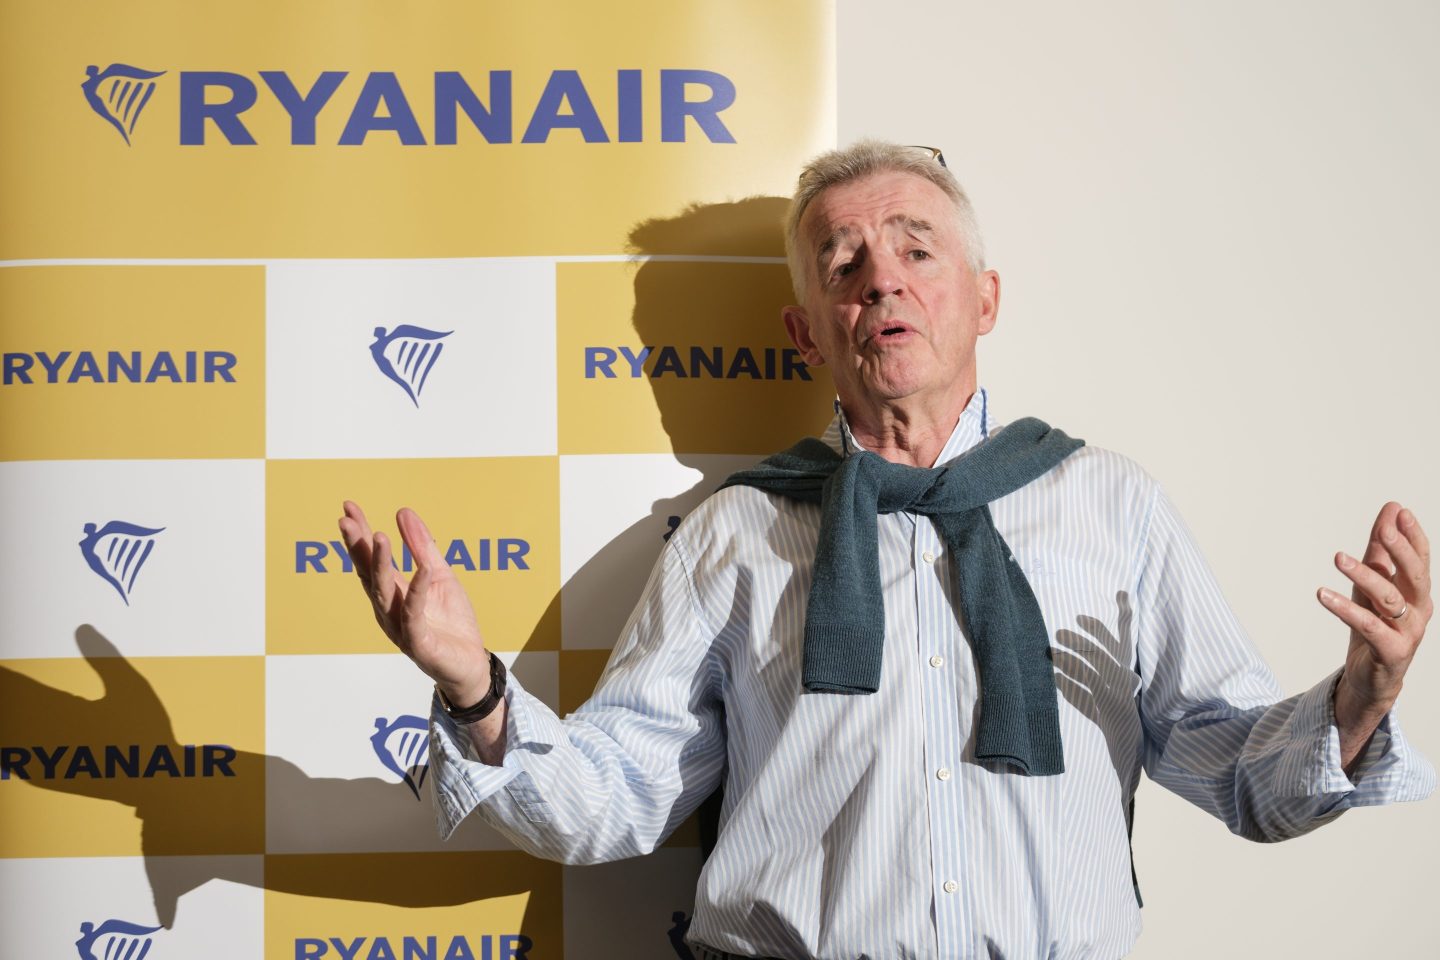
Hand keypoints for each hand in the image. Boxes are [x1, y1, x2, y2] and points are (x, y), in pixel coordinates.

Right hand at [337, 501, 491, 706]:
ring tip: (377, 536)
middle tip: (346, 519)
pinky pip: (414, 614)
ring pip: (384, 592)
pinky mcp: (417, 642)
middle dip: (357, 546)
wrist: (470, 662)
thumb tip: (402, 511)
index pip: (370, 559)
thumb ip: (422, 546)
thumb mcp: (440, 575)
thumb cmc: (451, 621)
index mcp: (393, 591)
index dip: (359, 533)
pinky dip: (418, 590)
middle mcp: (389, 608)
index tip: (348, 507)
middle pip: (368, 573)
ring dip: (379, 564)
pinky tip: (422, 569)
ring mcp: (400, 626)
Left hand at [1318, 502, 1431, 766]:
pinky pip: (1368, 626)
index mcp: (1416, 591)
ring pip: (1389, 598)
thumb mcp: (1372, 585)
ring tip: (1338, 557)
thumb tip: (1390, 509)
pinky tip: (1322, 593)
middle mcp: (1418, 609)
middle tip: (1384, 530)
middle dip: (1400, 551)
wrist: (1371, 678)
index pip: (1420, 558)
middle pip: (1415, 575)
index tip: (1399, 511)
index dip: (1412, 535)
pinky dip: (1345, 609)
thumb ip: (1380, 550)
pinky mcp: (1391, 651)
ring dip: (1365, 575)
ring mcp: (1407, 632)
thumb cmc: (1373, 625)